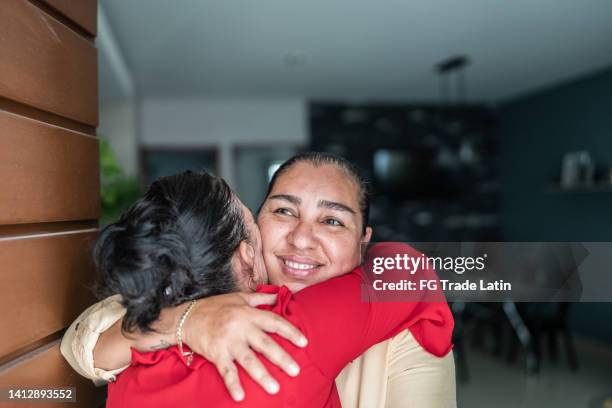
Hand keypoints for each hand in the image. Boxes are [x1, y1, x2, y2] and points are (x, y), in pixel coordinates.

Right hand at [181, 292, 307, 400]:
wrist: (186, 317)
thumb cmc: (215, 306)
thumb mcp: (239, 297)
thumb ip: (260, 298)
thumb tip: (279, 295)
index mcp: (248, 314)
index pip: (274, 322)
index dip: (290, 331)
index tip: (304, 342)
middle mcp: (241, 328)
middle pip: (265, 344)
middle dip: (281, 358)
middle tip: (296, 370)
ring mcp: (228, 342)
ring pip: (249, 360)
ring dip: (262, 375)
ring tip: (275, 388)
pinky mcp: (216, 354)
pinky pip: (226, 371)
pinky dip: (233, 384)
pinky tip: (240, 397)